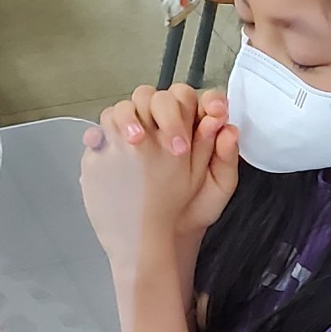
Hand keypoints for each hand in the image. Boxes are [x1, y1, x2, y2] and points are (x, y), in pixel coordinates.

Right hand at [108, 84, 240, 234]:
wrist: (167, 234)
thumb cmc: (193, 207)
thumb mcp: (218, 187)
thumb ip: (226, 160)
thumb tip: (228, 131)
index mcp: (194, 128)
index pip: (200, 101)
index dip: (209, 101)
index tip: (216, 112)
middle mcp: (165, 124)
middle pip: (164, 98)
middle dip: (170, 112)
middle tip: (177, 143)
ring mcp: (138, 132)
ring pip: (131, 105)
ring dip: (131, 115)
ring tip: (136, 139)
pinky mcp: (113, 144)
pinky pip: (104, 127)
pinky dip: (102, 130)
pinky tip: (106, 141)